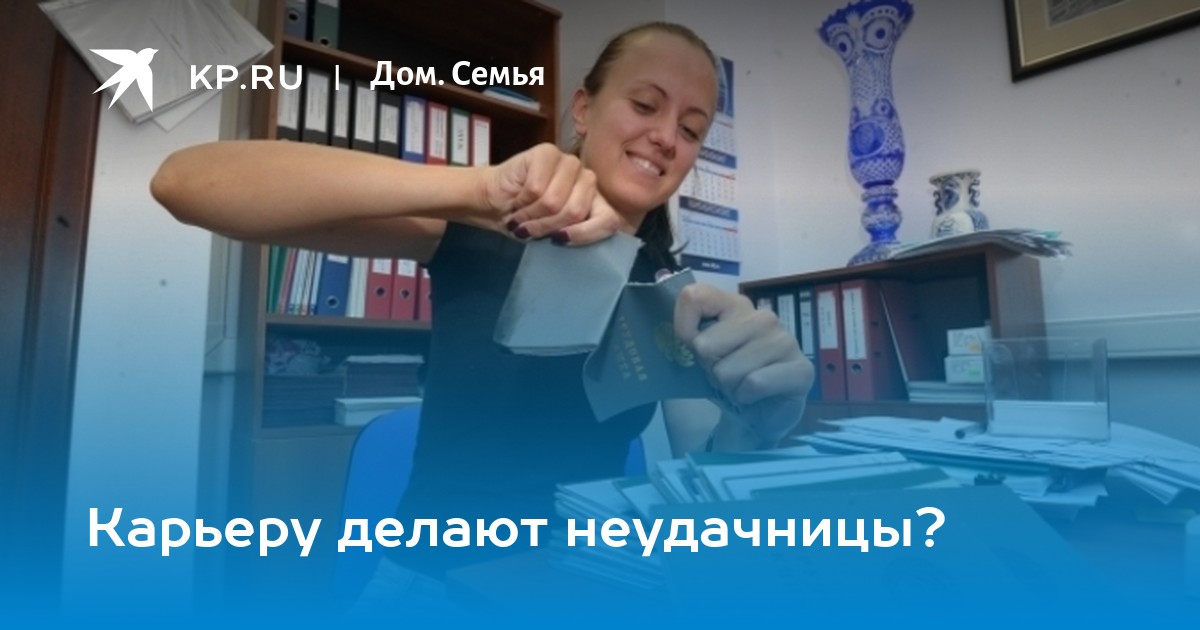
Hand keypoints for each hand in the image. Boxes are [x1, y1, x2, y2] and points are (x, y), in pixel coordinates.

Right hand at [481, 143, 631, 244]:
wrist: (492, 202)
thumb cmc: (525, 221)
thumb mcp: (552, 236)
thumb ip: (574, 234)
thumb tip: (577, 236)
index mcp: (596, 201)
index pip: (608, 221)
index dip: (584, 235)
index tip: (558, 240)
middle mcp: (587, 179)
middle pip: (576, 211)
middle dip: (546, 226)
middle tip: (529, 227)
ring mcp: (569, 162)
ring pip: (554, 201)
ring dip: (530, 215)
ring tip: (521, 214)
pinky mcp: (547, 152)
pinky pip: (536, 188)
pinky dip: (521, 200)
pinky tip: (517, 197)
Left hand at [674, 283, 813, 445]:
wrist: (756, 416)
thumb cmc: (728, 379)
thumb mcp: (701, 356)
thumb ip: (689, 337)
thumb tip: (683, 335)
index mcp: (735, 306)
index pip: (696, 296)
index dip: (683, 327)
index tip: (691, 347)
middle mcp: (762, 317)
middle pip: (706, 344)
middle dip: (710, 368)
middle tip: (725, 375)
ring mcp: (784, 340)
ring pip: (729, 368)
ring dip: (729, 386)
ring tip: (741, 386)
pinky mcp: (801, 369)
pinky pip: (754, 383)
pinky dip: (746, 397)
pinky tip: (755, 396)